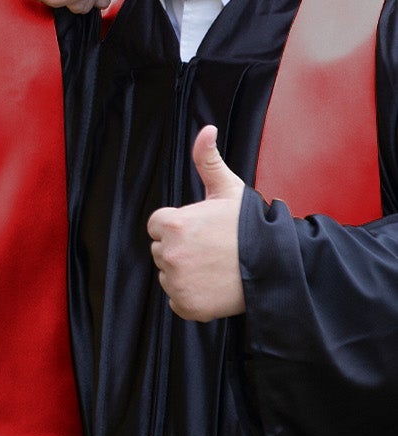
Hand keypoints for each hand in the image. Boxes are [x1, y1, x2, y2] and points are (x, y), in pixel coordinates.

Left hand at [145, 125, 246, 320]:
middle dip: (182, 249)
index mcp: (172, 223)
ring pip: (169, 274)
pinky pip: (177, 299)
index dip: (181, 226)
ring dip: (186, 272)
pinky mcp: (186, 305)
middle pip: (162, 250)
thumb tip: (206, 129)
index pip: (159, 226)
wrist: (277, 266)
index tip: (204, 230)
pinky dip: (192, 296)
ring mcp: (177, 281)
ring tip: (216, 267)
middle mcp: (169, 253)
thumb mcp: (228, 189)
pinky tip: (214, 286)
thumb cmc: (250, 226)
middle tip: (213, 249)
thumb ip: (207, 160)